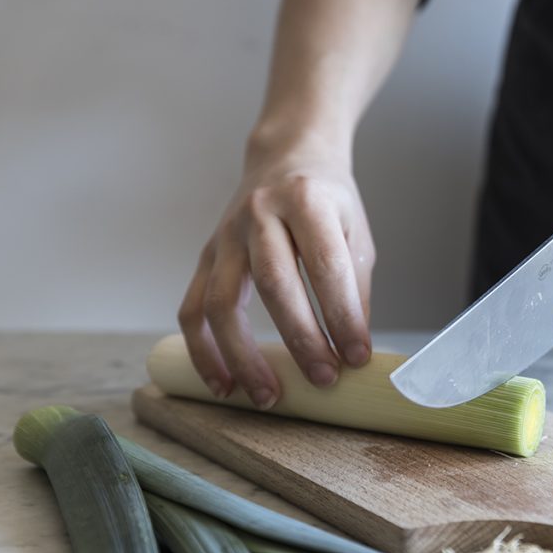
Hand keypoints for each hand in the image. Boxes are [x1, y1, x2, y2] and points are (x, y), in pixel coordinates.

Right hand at [178, 144, 374, 408]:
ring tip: (268, 396)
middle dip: (300, 339)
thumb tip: (352, 350)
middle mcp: (259, 213)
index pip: (326, 266)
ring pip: (223, 302)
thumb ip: (353, 288)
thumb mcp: (355, 233)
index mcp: (305, 200)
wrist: (286, 156)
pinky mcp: (206, 256)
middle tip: (323, 379)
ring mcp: (226, 236)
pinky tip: (223, 383)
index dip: (343, 316)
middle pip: (273, 284)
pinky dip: (204, 351)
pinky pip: (194, 308)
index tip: (358, 356)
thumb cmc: (327, 201)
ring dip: (243, 356)